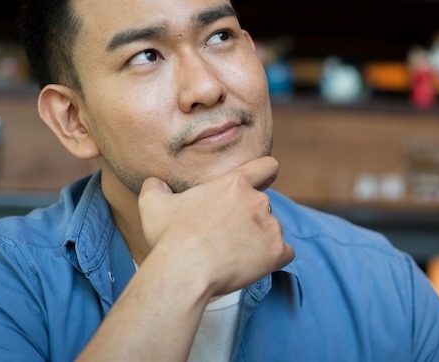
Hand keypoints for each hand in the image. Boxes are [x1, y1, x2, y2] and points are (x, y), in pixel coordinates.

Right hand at [137, 156, 294, 296]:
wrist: (185, 271)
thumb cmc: (170, 237)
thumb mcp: (153, 204)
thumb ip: (155, 187)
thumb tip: (154, 183)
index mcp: (234, 183)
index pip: (266, 166)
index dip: (266, 173)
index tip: (263, 182)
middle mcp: (258, 200)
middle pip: (262, 205)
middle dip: (248, 218)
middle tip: (226, 235)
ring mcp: (270, 226)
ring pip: (272, 230)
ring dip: (258, 239)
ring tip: (232, 254)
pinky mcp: (276, 252)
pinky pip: (284, 253)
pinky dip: (272, 258)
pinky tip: (252, 265)